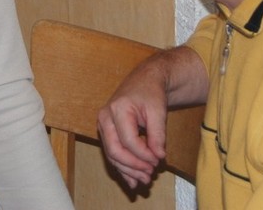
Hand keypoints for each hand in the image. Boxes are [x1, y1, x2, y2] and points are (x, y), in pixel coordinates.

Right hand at [97, 67, 168, 187]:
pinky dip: (123, 168)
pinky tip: (132, 180)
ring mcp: (103, 126)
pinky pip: (112, 154)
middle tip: (150, 174)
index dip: (143, 154)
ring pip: (112, 155)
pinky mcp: (107, 133)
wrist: (143, 81)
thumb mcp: (158, 111)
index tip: (158, 160)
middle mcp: (105, 118)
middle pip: (115, 150)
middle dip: (133, 166)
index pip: (128, 140)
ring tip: (144, 180)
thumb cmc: (150, 93)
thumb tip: (158, 156)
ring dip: (128, 170)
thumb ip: (158, 134)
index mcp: (116, 109)